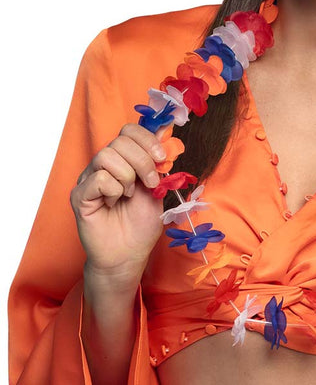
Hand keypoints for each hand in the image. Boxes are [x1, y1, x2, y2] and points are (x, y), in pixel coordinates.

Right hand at [71, 123, 166, 284]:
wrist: (128, 254)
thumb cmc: (141, 223)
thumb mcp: (157, 188)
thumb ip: (158, 162)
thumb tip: (166, 130)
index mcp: (124, 159)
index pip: (129, 130)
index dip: (147, 139)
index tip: (162, 157)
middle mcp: (104, 165)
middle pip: (120, 140)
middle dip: (143, 161)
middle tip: (151, 183)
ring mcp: (89, 178)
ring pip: (107, 156)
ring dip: (128, 177)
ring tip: (128, 195)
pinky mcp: (80, 195)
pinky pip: (99, 178)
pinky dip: (114, 190)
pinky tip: (114, 203)